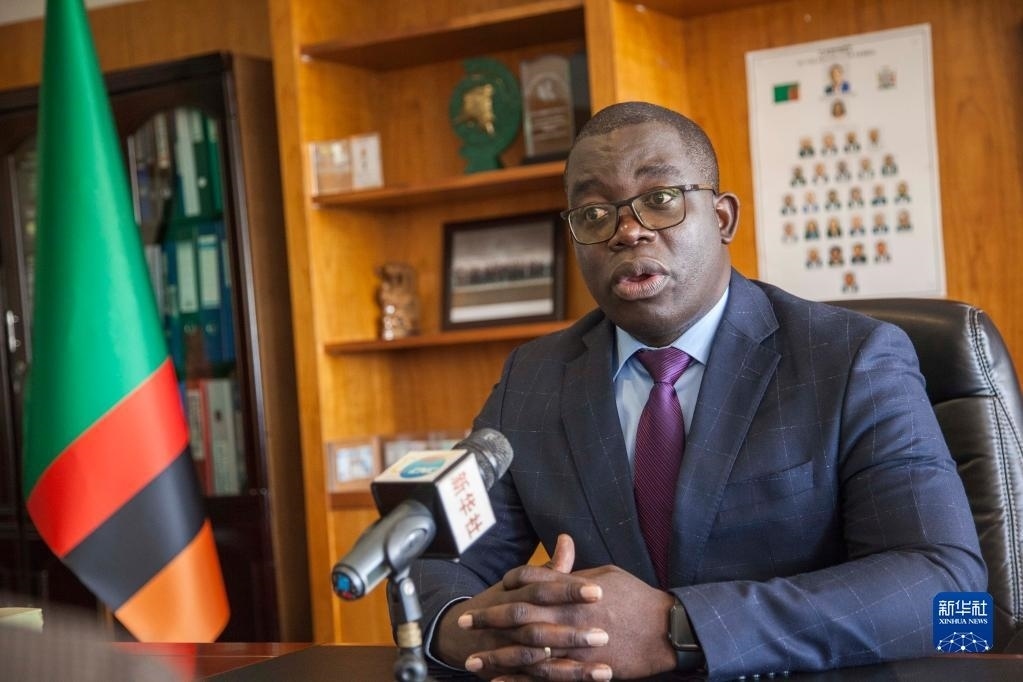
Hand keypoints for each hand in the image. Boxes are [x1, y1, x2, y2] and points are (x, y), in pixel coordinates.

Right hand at [435, 534, 612, 679]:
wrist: (460, 633)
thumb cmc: (500, 603)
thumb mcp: (519, 583)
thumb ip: (549, 569)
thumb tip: (567, 540)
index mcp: (515, 595)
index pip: (542, 589)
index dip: (569, 589)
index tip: (599, 591)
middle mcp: (508, 622)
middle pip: (539, 625)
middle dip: (571, 632)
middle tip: (604, 634)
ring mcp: (505, 648)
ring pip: (537, 658)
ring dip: (570, 667)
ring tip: (605, 671)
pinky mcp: (506, 671)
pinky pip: (531, 680)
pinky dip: (553, 680)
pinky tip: (580, 681)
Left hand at [459, 535, 677, 679]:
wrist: (666, 630)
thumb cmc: (638, 598)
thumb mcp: (606, 574)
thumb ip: (576, 570)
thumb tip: (560, 549)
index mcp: (573, 589)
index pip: (531, 582)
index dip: (507, 585)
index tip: (491, 590)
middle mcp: (569, 615)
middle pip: (519, 615)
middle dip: (489, 620)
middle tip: (464, 624)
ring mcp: (575, 644)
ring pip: (526, 651)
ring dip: (497, 656)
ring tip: (472, 663)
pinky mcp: (584, 669)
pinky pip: (546, 677)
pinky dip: (521, 681)